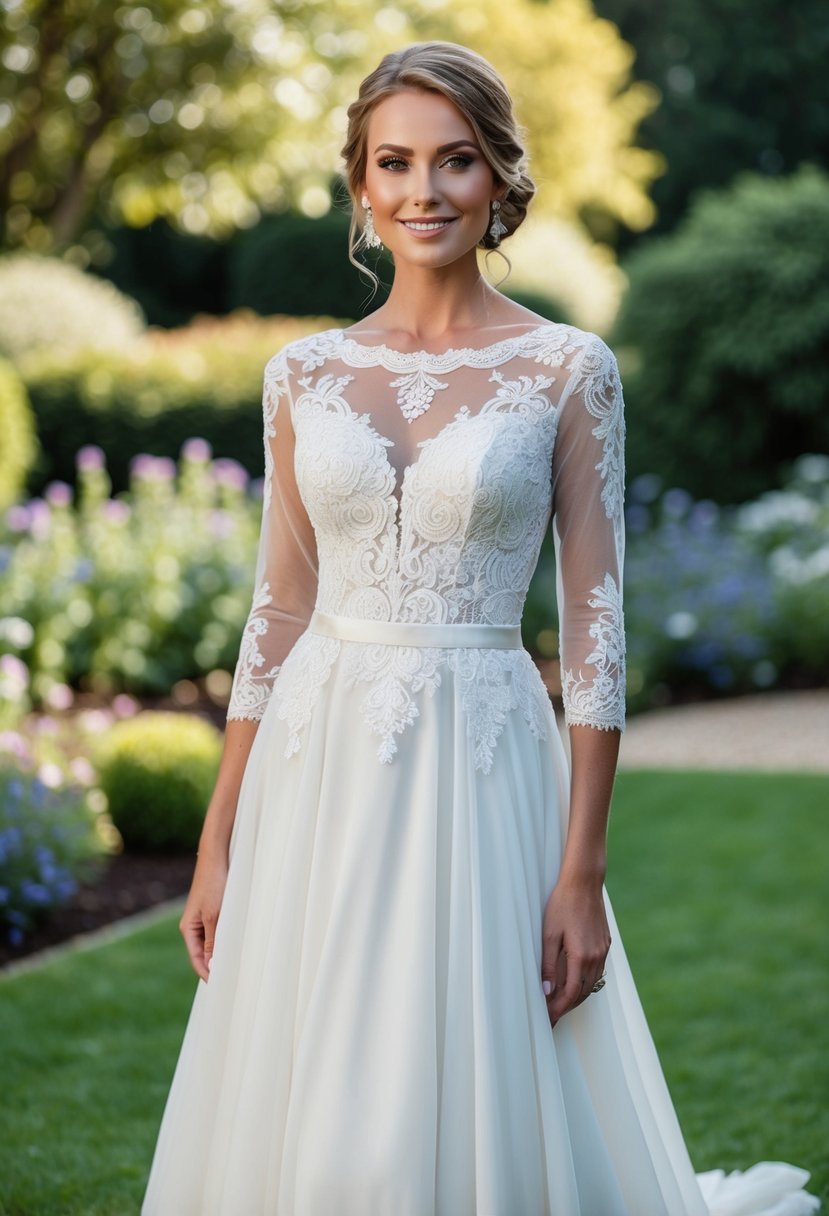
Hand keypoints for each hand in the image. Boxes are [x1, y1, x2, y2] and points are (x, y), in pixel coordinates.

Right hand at [179, 849, 228, 981]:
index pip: (197, 960)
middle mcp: (193, 926)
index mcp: (189, 929)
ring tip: (237, 966)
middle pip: (203, 954)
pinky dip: (226, 940)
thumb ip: (213, 941)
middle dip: (216, 966)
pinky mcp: (212, 911)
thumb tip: (211, 966)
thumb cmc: (214, 884)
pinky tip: (238, 945)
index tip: (223, 987)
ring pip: (212, 943)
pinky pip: (218, 932)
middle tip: (233, 980)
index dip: (209, 974)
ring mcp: (202, 919)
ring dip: (222, 954)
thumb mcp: (214, 916)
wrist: (216, 857)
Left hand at [541, 876, 610, 1027]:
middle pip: (582, 993)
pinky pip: (597, 971)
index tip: (548, 1020)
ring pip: (591, 984)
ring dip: (576, 997)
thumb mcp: (549, 934)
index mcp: (581, 956)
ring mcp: (603, 951)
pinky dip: (585, 983)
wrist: (584, 882)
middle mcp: (596, 957)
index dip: (558, 1010)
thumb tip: (546, 992)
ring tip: (560, 1005)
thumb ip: (548, 965)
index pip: (570, 994)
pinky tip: (575, 983)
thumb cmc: (562, 905)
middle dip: (567, 1008)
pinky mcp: (605, 944)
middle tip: (551, 1018)